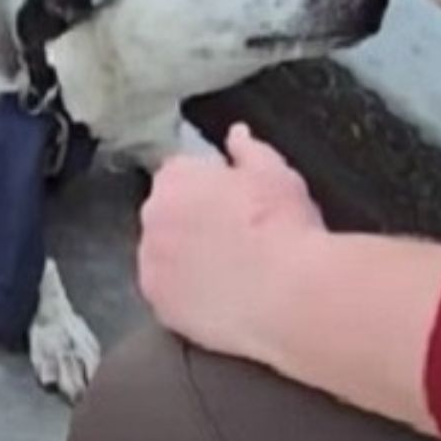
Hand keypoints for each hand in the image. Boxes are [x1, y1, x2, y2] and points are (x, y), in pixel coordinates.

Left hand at [137, 124, 325, 362]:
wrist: (289, 295)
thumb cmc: (284, 226)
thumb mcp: (275, 173)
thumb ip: (249, 150)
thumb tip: (237, 134)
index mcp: (175, 178)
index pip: (179, 175)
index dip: (209, 189)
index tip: (232, 204)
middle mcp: (152, 217)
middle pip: (166, 216)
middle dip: (192, 224)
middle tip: (233, 240)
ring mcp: (151, 264)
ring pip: (165, 258)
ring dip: (186, 262)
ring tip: (230, 275)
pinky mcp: (160, 306)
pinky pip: (169, 297)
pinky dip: (188, 299)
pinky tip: (221, 301)